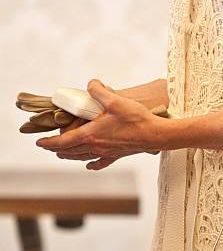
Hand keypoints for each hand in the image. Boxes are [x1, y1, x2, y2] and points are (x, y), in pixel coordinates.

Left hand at [36, 80, 165, 169]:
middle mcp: (97, 146)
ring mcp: (106, 152)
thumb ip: (99, 91)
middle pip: (71, 150)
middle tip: (48, 146)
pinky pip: (101, 162)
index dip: (50, 142)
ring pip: (82, 157)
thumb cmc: (136, 119)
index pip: (65, 140)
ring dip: (70, 156)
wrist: (155, 135)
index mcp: (92, 134)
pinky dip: (93, 164)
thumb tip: (91, 85)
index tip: (40, 143)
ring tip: (62, 154)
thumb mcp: (115, 100)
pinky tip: (89, 165)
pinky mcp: (117, 155)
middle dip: (57, 149)